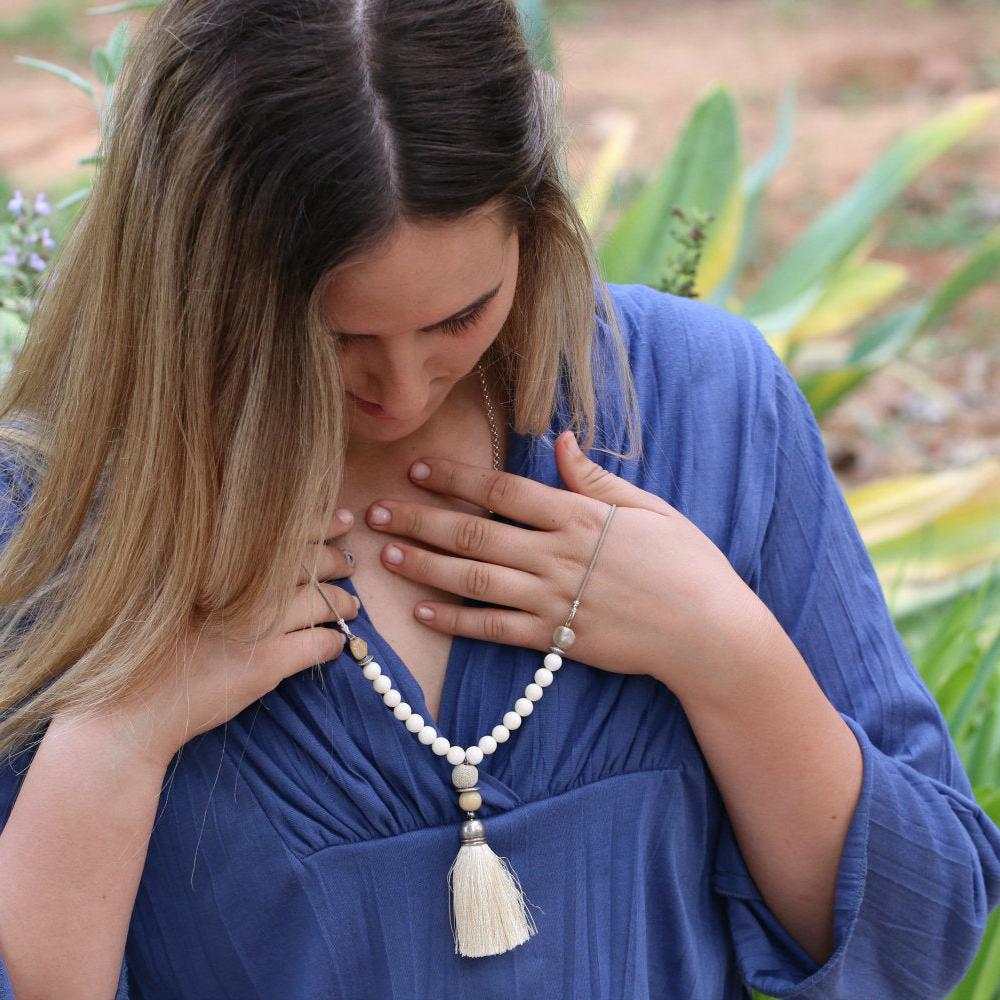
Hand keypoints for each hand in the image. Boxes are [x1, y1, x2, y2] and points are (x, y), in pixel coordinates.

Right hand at [50, 509, 361, 770]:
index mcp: (216, 560)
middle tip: (349, 563)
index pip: (283, 531)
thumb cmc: (145, 645)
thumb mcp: (173, 588)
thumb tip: (261, 550)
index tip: (342, 520)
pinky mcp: (266, 662)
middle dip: (336, 561)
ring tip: (351, 606)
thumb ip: (215, 565)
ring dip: (343, 604)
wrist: (128, 706)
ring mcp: (256, 622)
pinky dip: (334, 642)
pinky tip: (337, 645)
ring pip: (322, 603)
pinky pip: (320, 644)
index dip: (320, 523)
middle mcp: (239, 584)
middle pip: (309, 562)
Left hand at [364, 429, 771, 702]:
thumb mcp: (648, 508)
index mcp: (578, 516)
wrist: (709, 632)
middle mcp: (556, 555)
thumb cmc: (686, 563)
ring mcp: (553, 599)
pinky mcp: (554, 639)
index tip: (416, 470)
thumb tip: (559, 440)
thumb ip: (595, 478)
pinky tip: (420, 613)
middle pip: (474, 532)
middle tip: (376, 511)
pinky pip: (494, 629)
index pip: (501, 491)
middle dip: (420, 519)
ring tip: (387, 553)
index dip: (454, 478)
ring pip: (473, 579)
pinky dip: (455, 622)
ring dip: (426, 565)